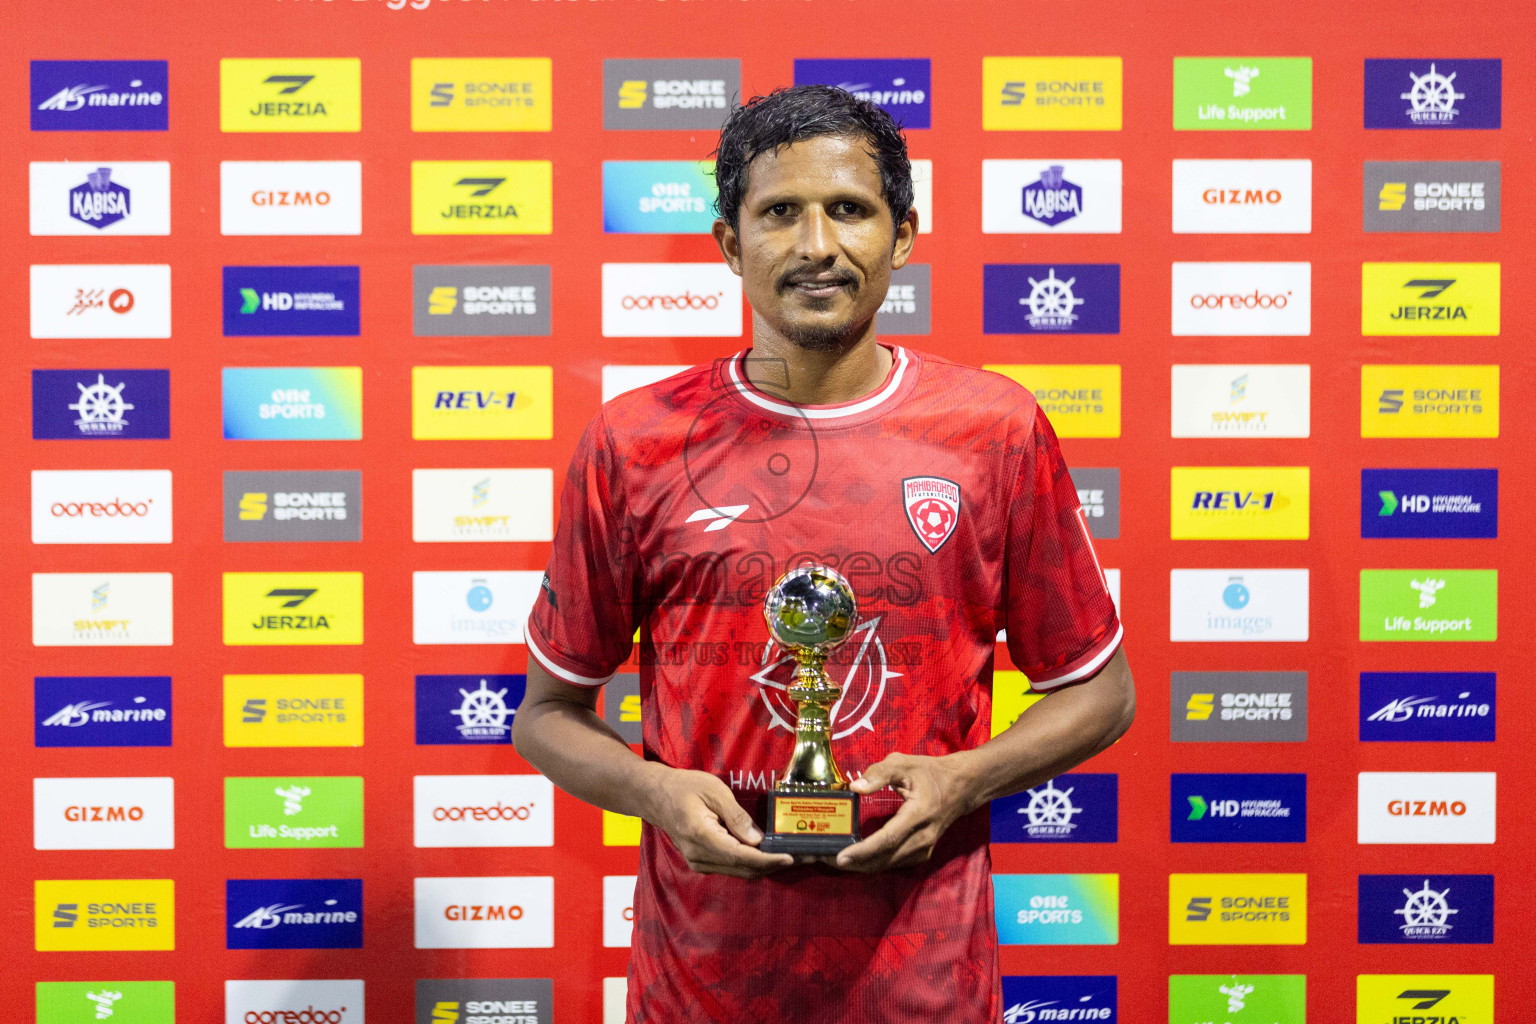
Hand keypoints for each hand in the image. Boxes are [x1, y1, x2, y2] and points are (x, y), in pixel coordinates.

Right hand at [643, 767, 794, 878]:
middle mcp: (699, 856)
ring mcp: (698, 862)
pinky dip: (751, 864)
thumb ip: (736, 816)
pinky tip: (768, 854)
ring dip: (764, 867)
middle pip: (744, 869)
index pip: (742, 856)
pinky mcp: (701, 861)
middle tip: (801, 857)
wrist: (654, 795)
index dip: (769, 860)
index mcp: (702, 837)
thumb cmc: (683, 786)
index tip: (791, 858)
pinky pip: (731, 867)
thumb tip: (758, 840)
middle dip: (774, 866)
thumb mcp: (714, 791)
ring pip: (739, 872)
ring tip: (789, 856)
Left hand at [834, 752, 972, 872]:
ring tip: (836, 860)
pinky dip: (874, 864)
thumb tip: (855, 787)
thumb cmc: (930, 773)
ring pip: (889, 864)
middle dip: (855, 862)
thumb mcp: (904, 763)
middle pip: (885, 858)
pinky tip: (857, 859)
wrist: (961, 787)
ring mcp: (924, 848)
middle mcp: (923, 837)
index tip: (840, 857)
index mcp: (918, 814)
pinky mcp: (922, 853)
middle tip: (826, 858)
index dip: (863, 850)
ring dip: (862, 866)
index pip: (887, 839)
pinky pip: (895, 863)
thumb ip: (878, 773)